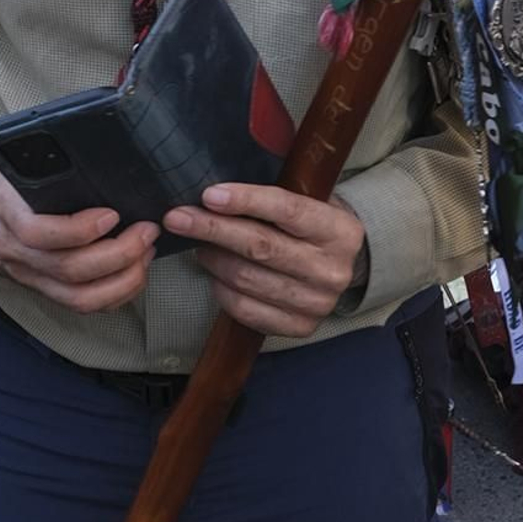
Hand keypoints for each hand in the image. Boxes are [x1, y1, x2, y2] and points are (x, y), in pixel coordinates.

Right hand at [0, 156, 156, 310]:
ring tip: (145, 253)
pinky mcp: (41, 288)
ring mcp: (29, 276)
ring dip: (123, 280)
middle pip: (69, 269)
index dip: (80, 229)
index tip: (111, 214)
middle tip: (145, 231)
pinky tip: (133, 274)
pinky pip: (80, 305)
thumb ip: (41, 164)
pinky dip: (114, 295)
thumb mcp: (8, 165)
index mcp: (5, 214)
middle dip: (119, 254)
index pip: (39, 233)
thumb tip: (93, 150)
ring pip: (78, 297)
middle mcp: (16, 253)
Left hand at [162, 183, 366, 337]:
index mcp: (340, 231)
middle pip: (260, 247)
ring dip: (213, 259)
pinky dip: (221, 289)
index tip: (208, 195)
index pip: (287, 210)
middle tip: (178, 217)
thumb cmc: (314, 228)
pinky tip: (215, 273)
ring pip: (247, 278)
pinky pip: (245, 309)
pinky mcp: (300, 327)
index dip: (245, 201)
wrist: (343, 269)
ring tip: (199, 244)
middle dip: (213, 229)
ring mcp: (317, 303)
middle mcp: (332, 270)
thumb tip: (215, 194)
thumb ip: (274, 198)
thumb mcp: (311, 202)